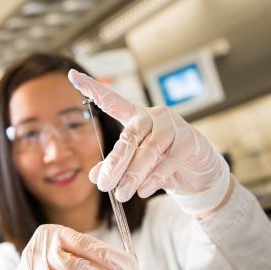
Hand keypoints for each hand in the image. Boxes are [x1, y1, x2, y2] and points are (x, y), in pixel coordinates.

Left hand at [68, 69, 231, 215]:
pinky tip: (143, 191)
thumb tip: (93, 176)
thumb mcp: (135, 166)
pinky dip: (153, 179)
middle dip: (114, 164)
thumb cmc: (162, 164)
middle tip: (103, 186)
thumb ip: (115, 168)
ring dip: (132, 176)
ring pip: (148, 151)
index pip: (112, 101)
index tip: (72, 75)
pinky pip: (168, 161)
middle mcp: (154, 116)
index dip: (93, 88)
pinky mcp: (189, 142)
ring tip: (122, 195)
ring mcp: (174, 127)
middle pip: (129, 137)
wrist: (198, 174)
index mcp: (136, 117)